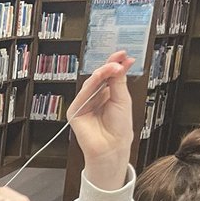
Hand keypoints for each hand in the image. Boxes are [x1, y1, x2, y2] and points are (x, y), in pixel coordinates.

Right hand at [67, 51, 134, 190]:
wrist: (112, 146)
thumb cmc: (119, 127)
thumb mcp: (122, 99)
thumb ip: (118, 81)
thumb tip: (121, 62)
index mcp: (107, 95)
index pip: (109, 76)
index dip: (115, 64)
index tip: (124, 54)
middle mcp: (95, 98)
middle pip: (99, 77)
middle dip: (109, 65)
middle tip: (120, 58)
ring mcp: (84, 104)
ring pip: (91, 83)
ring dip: (102, 72)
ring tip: (114, 66)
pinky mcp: (75, 112)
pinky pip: (82, 94)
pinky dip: (92, 84)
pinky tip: (101, 76)